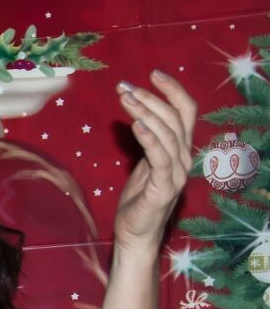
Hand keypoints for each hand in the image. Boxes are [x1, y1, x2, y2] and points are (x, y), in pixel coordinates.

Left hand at [111, 70, 196, 252]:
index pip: (185, 112)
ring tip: (125, 98)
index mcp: (181, 150)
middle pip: (174, 118)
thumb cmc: (137, 200)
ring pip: (167, 133)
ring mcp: (176, 173)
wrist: (135, 234)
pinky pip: (159, 158)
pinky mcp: (163, 188)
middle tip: (124, 86)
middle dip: (150, 98)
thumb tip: (139, 116)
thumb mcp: (144, 165)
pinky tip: (137, 125)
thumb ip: (148, 143)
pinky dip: (149, 138)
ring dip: (145, 112)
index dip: (172, 90)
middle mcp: (184, 158)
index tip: (153, 74)